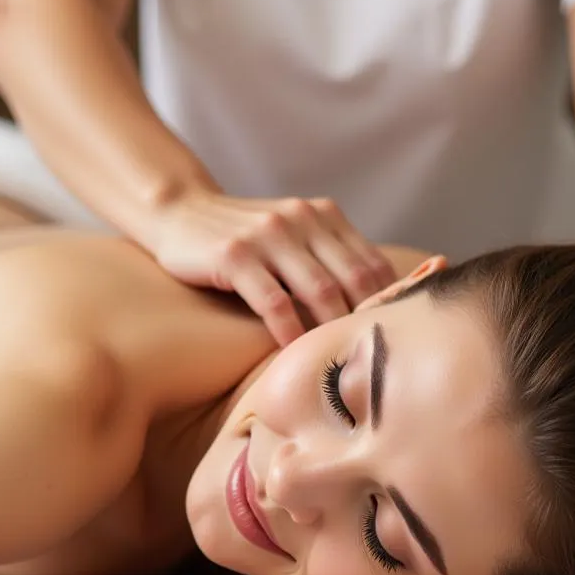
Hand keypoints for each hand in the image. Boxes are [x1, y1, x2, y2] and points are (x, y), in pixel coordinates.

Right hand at [152, 188, 395, 344]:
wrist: (180, 211)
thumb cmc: (246, 239)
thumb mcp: (294, 236)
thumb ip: (330, 258)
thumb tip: (378, 308)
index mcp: (324, 214)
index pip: (373, 263)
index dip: (390, 303)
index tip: (394, 340)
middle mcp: (301, 218)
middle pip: (354, 278)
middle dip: (367, 321)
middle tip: (373, 360)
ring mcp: (268, 234)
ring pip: (319, 290)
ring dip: (333, 331)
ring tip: (342, 362)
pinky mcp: (235, 255)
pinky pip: (274, 302)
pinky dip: (290, 333)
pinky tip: (294, 355)